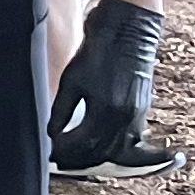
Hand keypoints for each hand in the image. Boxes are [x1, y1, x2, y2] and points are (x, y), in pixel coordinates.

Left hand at [51, 0, 164, 167]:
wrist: (128, 34)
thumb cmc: (96, 54)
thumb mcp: (72, 80)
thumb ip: (61, 110)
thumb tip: (53, 134)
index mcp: (106, 111)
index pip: (84, 145)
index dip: (65, 151)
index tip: (51, 152)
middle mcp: (126, 118)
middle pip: (103, 153)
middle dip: (81, 159)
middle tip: (61, 160)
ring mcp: (138, 116)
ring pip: (120, 151)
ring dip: (100, 155)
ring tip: (78, 154)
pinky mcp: (143, 111)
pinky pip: (131, 139)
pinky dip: (115, 146)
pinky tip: (99, 144)